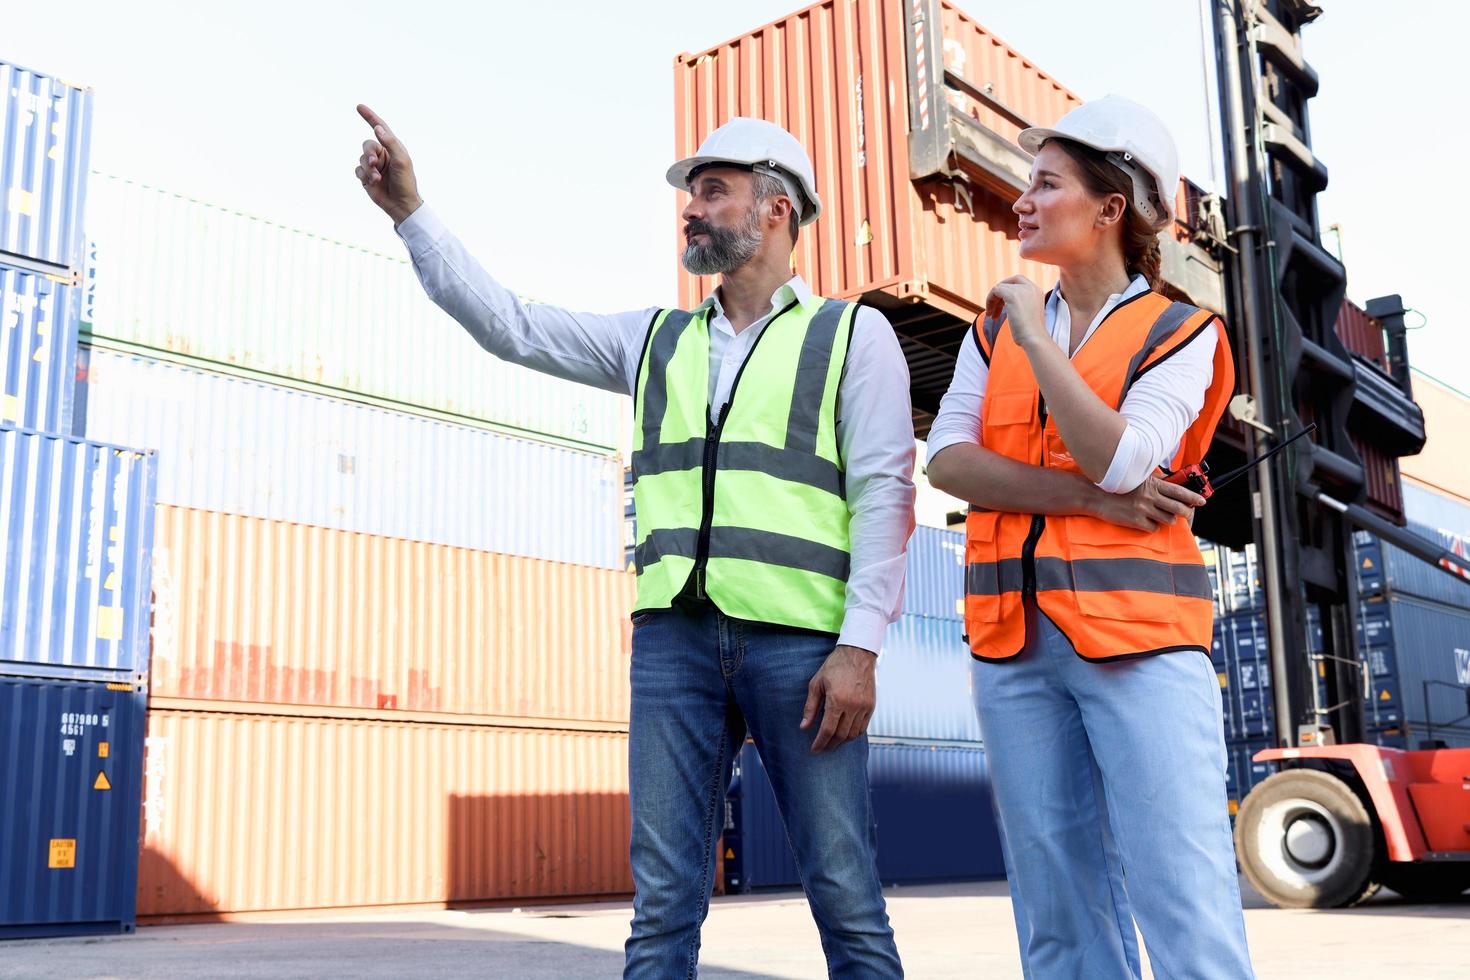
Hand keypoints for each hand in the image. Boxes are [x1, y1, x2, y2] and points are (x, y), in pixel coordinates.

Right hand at [355, 104, 422, 225]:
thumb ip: (390, 143)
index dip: (370, 117)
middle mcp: (382, 154)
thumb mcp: (401, 160)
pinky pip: (358, 170)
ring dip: (368, 168)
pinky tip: (373, 182)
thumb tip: (377, 128)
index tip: (359, 107)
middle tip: (374, 164)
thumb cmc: (405, 181)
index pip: (380, 128)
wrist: (401, 204)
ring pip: (361, 158)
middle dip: (369, 153)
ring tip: (377, 178)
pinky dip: (364, 175)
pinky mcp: (367, 177)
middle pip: (367, 145)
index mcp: (392, 148)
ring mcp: (374, 166)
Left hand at [800, 644, 877, 752]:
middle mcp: (852, 706)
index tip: (814, 750)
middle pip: (841, 735)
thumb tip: (804, 727)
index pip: (828, 730)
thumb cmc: (834, 667)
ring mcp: (864, 707)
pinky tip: (845, 734)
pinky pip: (863, 728)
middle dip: (830, 745)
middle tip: (822, 748)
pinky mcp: (871, 706)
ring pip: (853, 734)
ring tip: (832, 742)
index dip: (820, 743)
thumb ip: (811, 707)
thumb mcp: (816, 684)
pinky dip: (853, 734)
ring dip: (841, 742)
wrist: (857, 654)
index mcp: (837, 700)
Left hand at [985, 275, 1045, 347]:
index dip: (1007, 292)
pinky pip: (995, 290)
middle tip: (994, 310)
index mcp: (1036, 292)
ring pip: (1000, 287)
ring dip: (993, 301)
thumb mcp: (1028, 315)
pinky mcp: (1012, 294)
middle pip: (1009, 282)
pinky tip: (990, 314)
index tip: (1002, 306)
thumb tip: (1008, 306)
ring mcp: (1022, 289)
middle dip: (999, 295)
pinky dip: (989, 300)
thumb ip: (1021, 306)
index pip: (1019, 282)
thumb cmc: (1030, 334)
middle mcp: (1031, 287)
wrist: (1034, 338)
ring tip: (992, 316)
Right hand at [1090, 475, 1205, 531]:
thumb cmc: (1115, 486)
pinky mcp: (1136, 521)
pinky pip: (1153, 528)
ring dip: (1168, 520)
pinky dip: (1152, 526)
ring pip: (1168, 520)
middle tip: (1188, 514)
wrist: (1096, 496)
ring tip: (1162, 517)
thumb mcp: (1136, 479)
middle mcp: (1150, 497)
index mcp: (1152, 485)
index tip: (1201, 501)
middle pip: (1178, 507)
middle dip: (1187, 512)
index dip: (1192, 497)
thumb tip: (1168, 485)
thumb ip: (1152, 482)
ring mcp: (1143, 509)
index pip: (1178, 491)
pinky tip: (1146, 522)